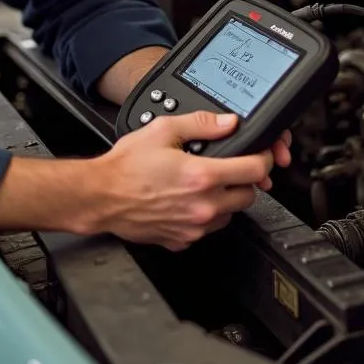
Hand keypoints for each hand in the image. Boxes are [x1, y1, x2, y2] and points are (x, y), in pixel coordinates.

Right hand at [87, 111, 282, 251]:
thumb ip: (201, 124)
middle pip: (249, 195)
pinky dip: (207, 215)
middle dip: (245, 180)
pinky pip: (208, 229)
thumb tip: (228, 122)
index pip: (254, 171)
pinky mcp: (182, 240)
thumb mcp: (163, 130)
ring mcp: (193, 227)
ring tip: (207, 183)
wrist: (100, 196)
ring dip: (227, 198)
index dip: (263, 159)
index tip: (260, 155)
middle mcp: (202, 206)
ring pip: (231, 214)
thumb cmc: (126, 166)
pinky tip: (190, 201)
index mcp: (201, 176)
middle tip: (231, 167)